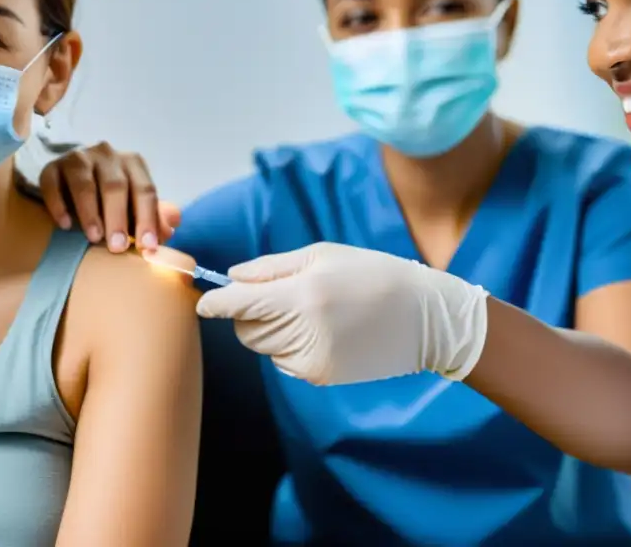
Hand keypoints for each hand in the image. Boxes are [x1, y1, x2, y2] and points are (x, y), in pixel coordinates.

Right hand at [38, 142, 180, 251]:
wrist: (72, 176)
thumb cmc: (111, 194)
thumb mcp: (134, 202)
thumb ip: (153, 215)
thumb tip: (172, 227)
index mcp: (133, 163)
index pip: (145, 190)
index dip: (148, 218)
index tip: (148, 246)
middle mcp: (107, 155)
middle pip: (116, 187)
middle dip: (119, 219)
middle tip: (118, 247)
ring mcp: (78, 158)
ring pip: (84, 183)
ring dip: (90, 212)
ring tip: (94, 237)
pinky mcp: (51, 166)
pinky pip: (52, 183)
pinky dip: (59, 204)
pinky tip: (64, 224)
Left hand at [196, 243, 489, 385]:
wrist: (427, 317)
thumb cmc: (376, 274)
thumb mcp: (326, 256)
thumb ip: (273, 268)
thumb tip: (232, 277)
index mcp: (304, 291)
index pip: (239, 304)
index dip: (216, 303)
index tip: (204, 302)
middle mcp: (305, 328)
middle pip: (246, 330)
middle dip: (250, 315)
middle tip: (279, 297)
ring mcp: (314, 357)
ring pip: (265, 348)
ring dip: (273, 331)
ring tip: (313, 313)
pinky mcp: (322, 375)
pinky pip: (286, 362)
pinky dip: (293, 348)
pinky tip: (326, 332)